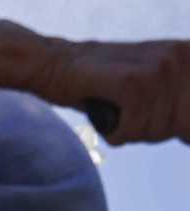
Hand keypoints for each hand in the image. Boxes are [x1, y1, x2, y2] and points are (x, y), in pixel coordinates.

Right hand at [38, 39, 189, 144]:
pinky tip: (109, 123)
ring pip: (158, 128)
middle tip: (129, 121)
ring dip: (132, 133)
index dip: (184, 128)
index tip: (166, 131)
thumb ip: (173, 103)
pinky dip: (118, 133)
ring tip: (116, 117)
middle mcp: (180, 57)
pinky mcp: (132, 80)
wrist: (54, 65)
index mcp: (187, 56)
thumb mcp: (148, 88)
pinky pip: (135, 127)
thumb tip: (188, 134)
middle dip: (154, 131)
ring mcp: (158, 67)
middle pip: (183, 123)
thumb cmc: (99, 84)